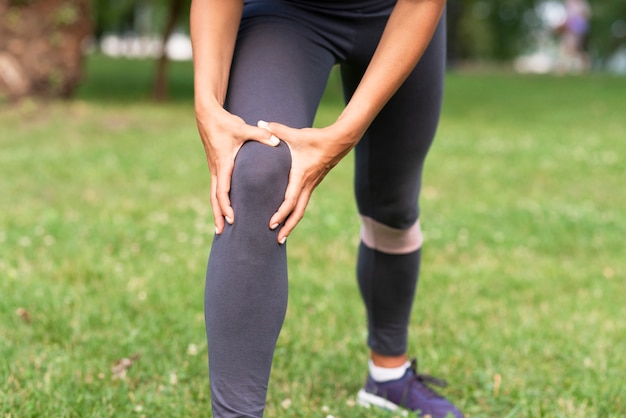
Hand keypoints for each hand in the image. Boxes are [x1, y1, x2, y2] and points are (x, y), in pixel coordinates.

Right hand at [196, 103, 279, 232]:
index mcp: (223, 164)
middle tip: (220, 232)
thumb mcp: (243, 128)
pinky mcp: (216, 167)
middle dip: (218, 215)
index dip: (227, 206)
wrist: (207, 115)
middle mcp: (216, 169)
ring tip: (219, 228)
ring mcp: (215, 169)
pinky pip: (217, 188)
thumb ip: (261, 135)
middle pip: (215, 198)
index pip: (223, 190)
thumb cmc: (225, 122)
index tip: (232, 218)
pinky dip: (219, 201)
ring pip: (214, 195)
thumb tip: (277, 141)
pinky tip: (224, 210)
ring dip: (216, 211)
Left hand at [262, 121, 359, 243]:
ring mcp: (311, 185)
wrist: (340, 140)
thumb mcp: (296, 134)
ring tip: (282, 235)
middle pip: (298, 212)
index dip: (281, 213)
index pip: (290, 200)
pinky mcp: (313, 183)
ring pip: (301, 209)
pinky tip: (289, 216)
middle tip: (278, 240)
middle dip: (288, 227)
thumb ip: (277, 130)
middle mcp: (307, 185)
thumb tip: (260, 123)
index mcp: (301, 176)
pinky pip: (303, 202)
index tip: (271, 224)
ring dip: (292, 223)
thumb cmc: (317, 138)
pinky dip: (296, 212)